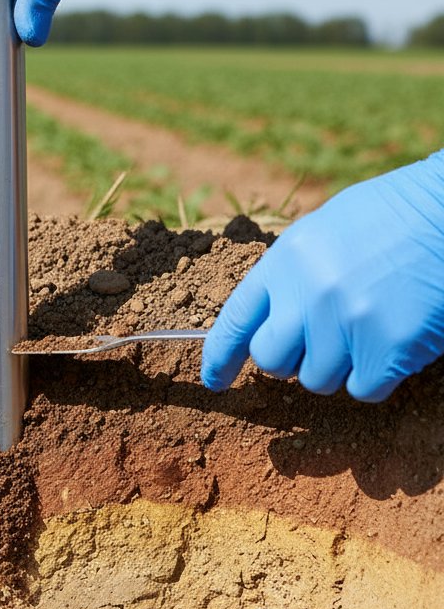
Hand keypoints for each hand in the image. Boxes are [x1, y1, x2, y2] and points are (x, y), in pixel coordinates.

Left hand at [202, 151, 443, 401]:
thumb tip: (272, 323)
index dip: (219, 357)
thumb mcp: (325, 232)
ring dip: (340, 366)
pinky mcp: (388, 349)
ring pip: (318, 380)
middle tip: (322, 340)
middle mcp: (307, 296)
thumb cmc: (394, 218)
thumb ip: (292, 276)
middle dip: (291, 360)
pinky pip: (364, 389)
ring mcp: (346, 324)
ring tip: (369, 326)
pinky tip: (394, 340)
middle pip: (272, 361)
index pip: (234, 322)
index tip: (214, 380)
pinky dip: (378, 376)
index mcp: (285, 262)